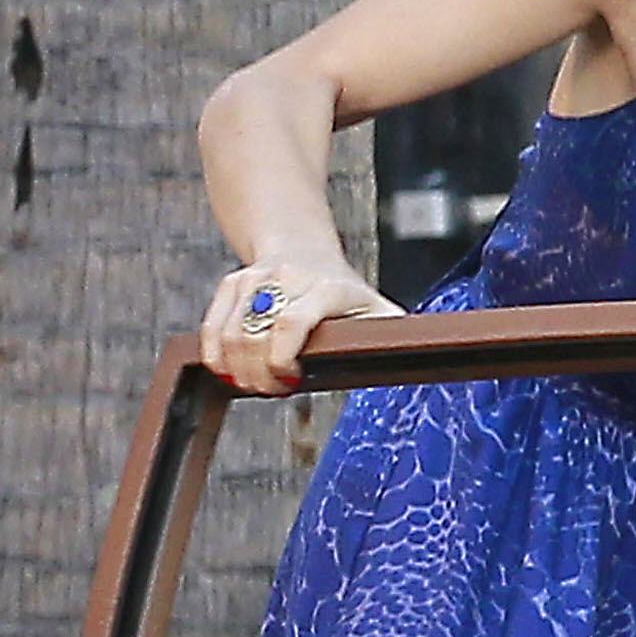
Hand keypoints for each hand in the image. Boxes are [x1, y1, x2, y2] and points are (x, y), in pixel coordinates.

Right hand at [201, 254, 400, 395]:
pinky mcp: (232, 282)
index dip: (282, 358)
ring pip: (230, 332)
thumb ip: (392, 337)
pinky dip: (215, 354)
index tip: (288, 379)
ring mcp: (256, 278)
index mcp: (327, 288)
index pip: (292, 323)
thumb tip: (422, 362)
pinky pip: (213, 324)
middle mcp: (288, 278)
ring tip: (254, 383)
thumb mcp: (375, 310)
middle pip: (256, 334)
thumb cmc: (345, 292)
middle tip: (271, 390)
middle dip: (259, 374)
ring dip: (237, 368)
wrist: (301, 245)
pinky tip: (227, 371)